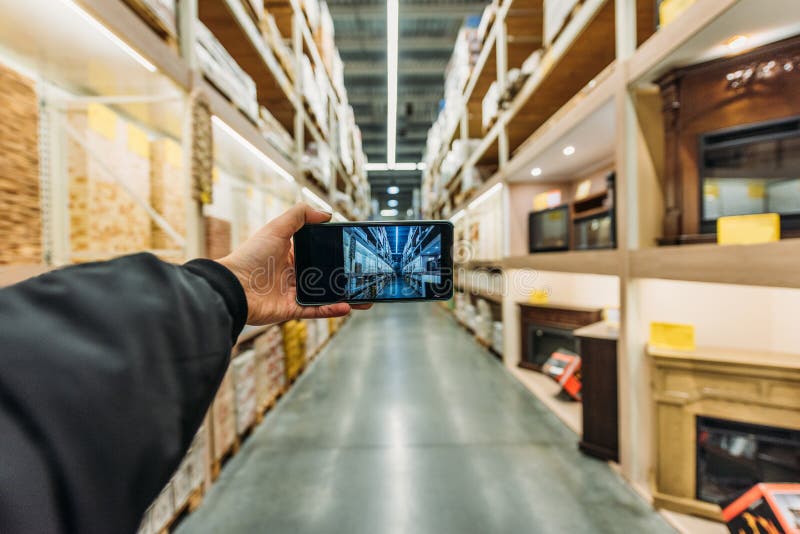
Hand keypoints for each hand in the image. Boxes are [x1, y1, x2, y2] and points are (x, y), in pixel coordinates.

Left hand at [217, 203, 370, 324]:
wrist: (234, 287)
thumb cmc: (251, 255)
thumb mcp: (276, 228)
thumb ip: (300, 216)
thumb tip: (326, 213)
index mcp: (291, 254)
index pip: (318, 252)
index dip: (335, 252)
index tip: (354, 251)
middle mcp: (294, 274)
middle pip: (326, 275)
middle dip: (346, 277)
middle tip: (366, 276)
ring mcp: (294, 293)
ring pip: (326, 295)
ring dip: (346, 296)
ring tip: (366, 297)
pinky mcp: (292, 310)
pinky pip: (317, 310)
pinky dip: (332, 310)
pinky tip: (348, 306)